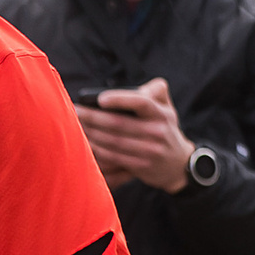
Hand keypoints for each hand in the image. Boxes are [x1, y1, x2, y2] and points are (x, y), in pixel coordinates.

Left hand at [75, 75, 191, 191]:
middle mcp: (157, 132)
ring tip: (76, 126)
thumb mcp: (167, 107)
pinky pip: (113, 158)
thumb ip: (155, 91)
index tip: (100, 98)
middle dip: (93, 118)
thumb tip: (134, 87)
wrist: (179, 164)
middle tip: (76, 111)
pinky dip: (97, 150)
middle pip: (119, 124)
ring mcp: (150, 152)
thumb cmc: (165, 127)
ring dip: (91, 134)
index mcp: (161, 114)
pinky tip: (85, 142)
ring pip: (113, 142)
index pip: (142, 103)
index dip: (120, 99)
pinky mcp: (141, 167)